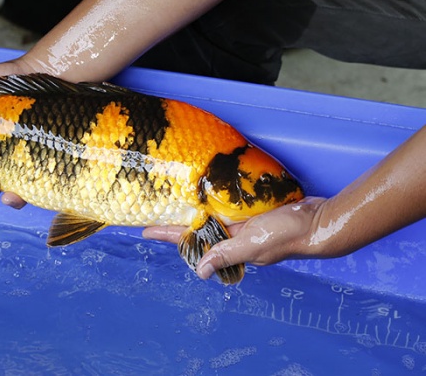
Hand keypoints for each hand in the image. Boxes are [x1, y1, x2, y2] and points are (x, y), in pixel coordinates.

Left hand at [142, 197, 326, 278]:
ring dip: (194, 210)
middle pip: (197, 228)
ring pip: (212, 217)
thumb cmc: (288, 234)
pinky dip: (217, 201)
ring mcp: (245, 224)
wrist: (320, 221)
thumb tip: (201, 272)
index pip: (190, 240)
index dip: (167, 234)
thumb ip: (226, 254)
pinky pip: (230, 207)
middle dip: (176, 222)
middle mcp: (234, 236)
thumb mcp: (252, 244)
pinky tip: (208, 192)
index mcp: (230, 245)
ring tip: (173, 202)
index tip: (144, 230)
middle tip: (153, 212)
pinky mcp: (255, 211)